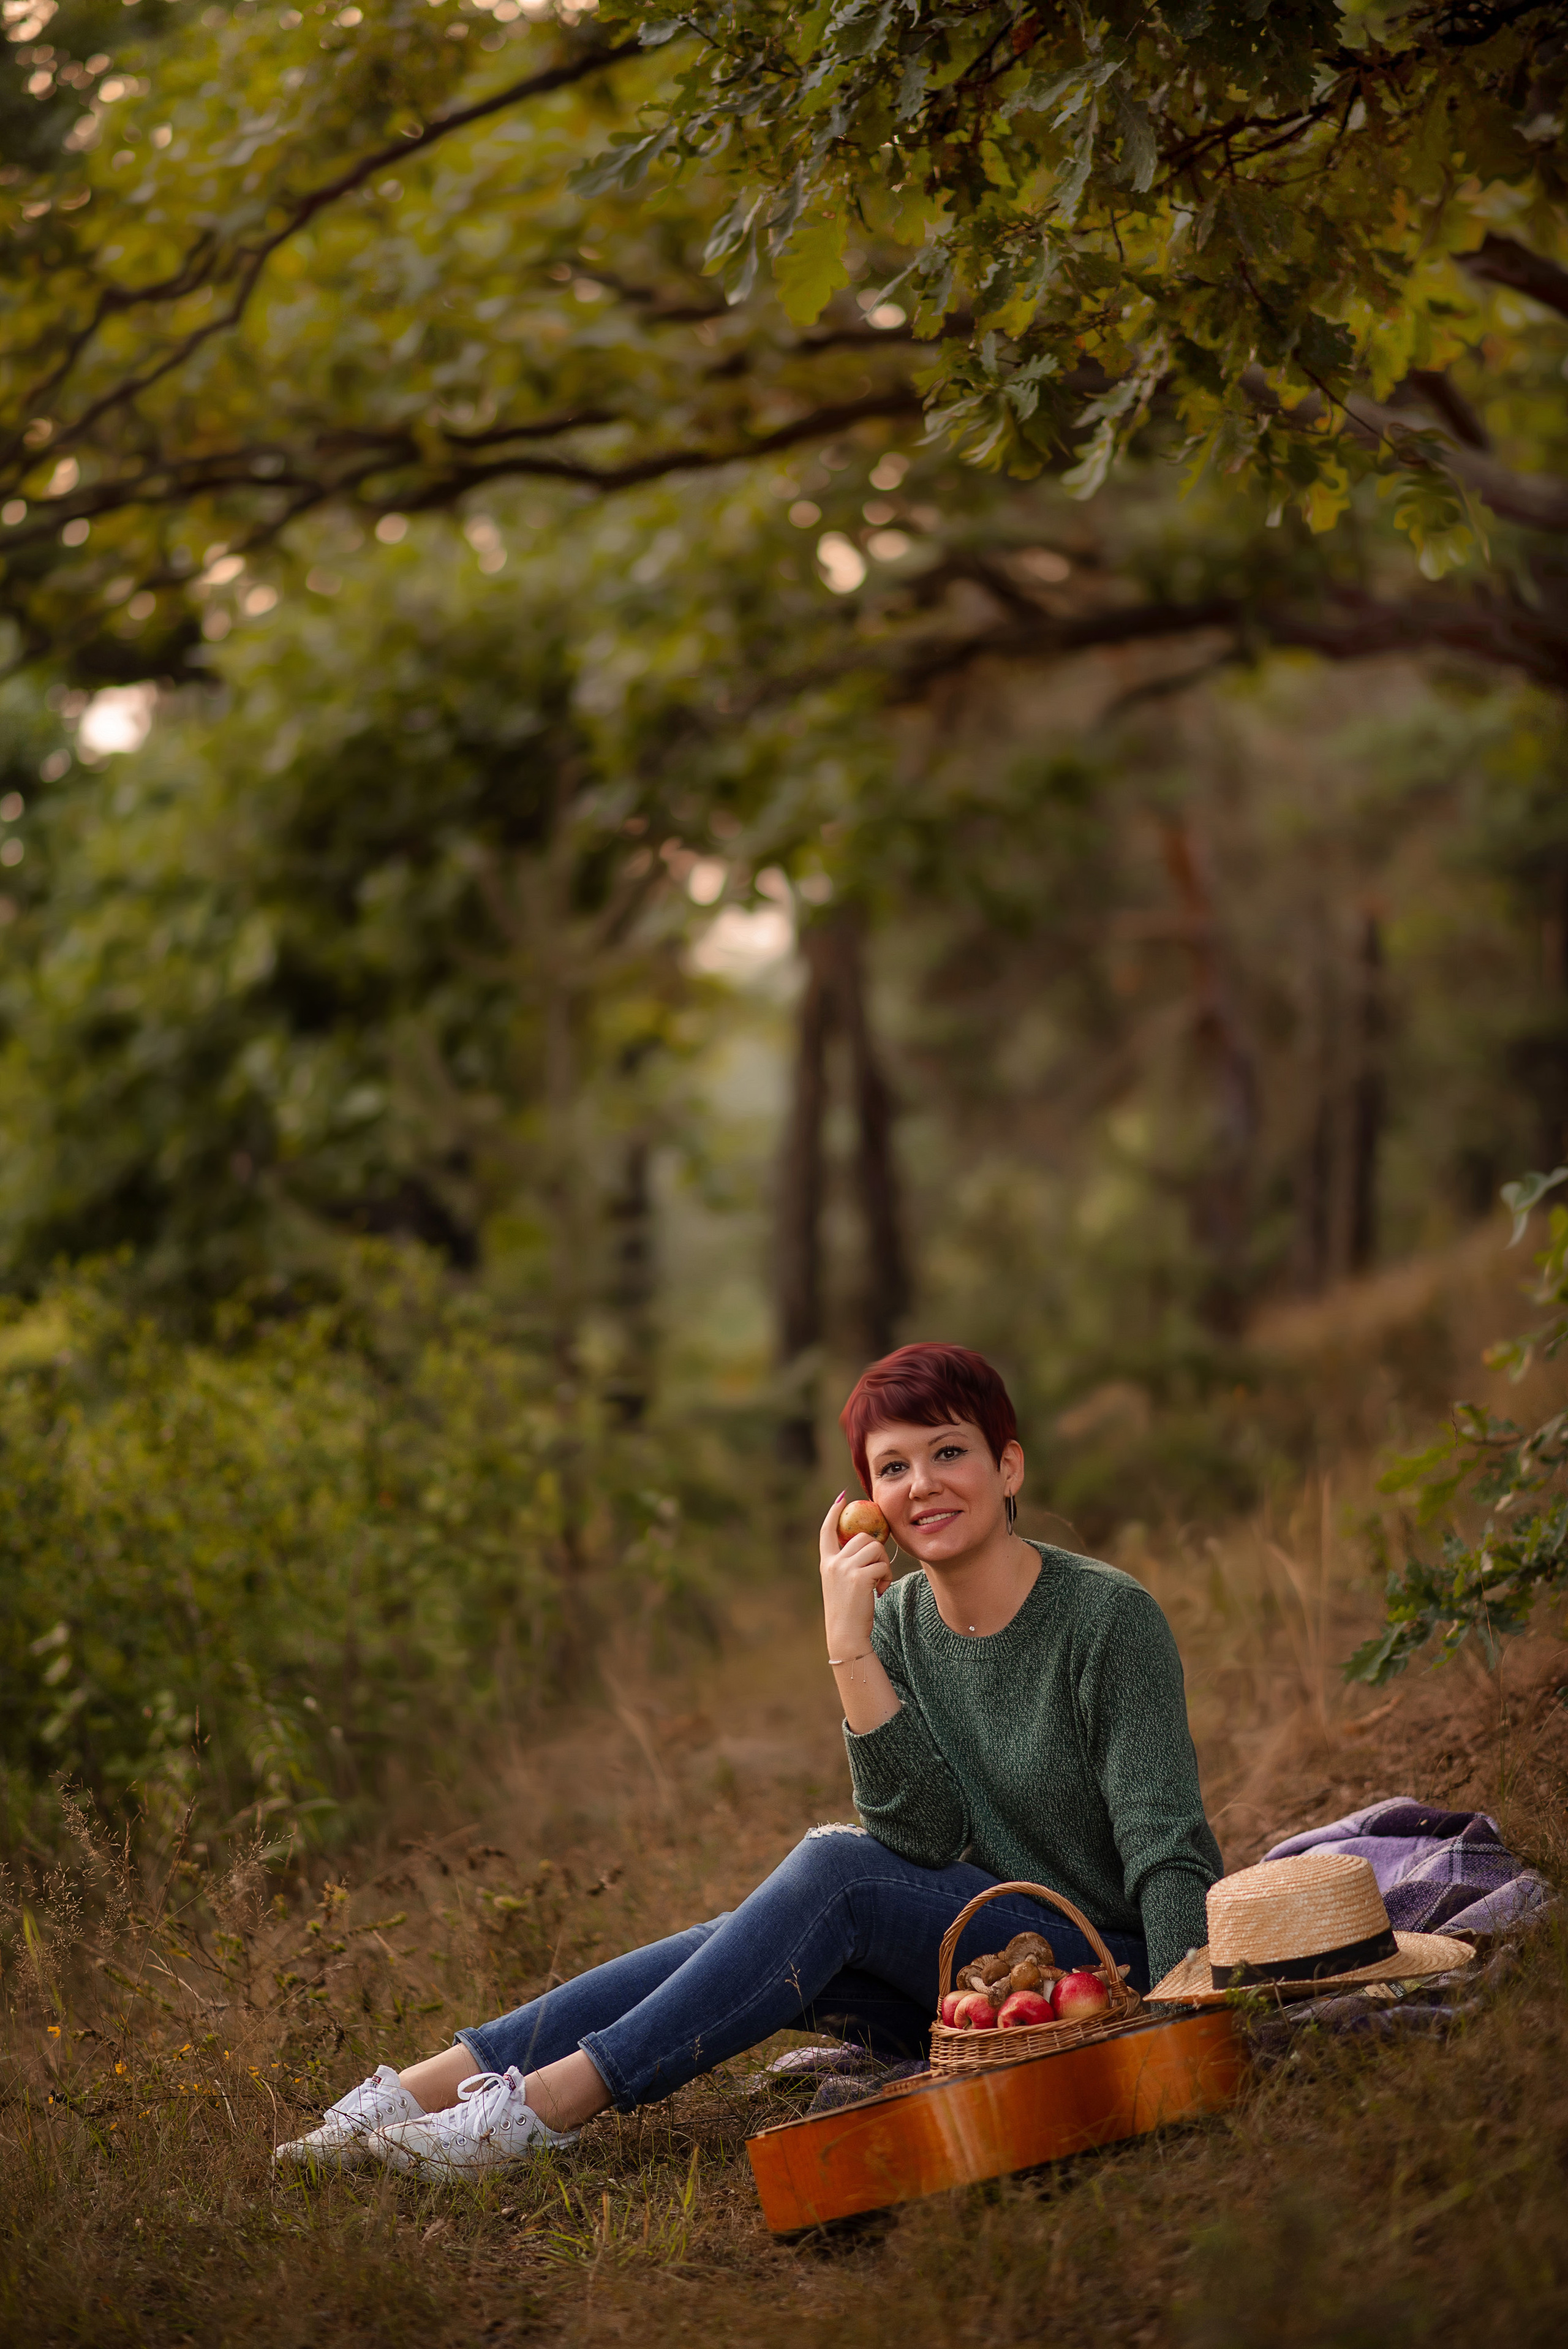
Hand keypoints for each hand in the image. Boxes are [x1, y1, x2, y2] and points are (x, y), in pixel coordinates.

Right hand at [819, 1491, 891, 1662]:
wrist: (846, 1635)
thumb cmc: (849, 1612)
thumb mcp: (842, 1585)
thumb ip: (849, 1565)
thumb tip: (868, 1545)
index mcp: (826, 1563)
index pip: (827, 1531)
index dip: (834, 1512)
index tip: (842, 1497)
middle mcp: (833, 1563)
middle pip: (862, 1537)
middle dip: (876, 1551)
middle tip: (879, 1571)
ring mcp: (845, 1569)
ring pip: (875, 1548)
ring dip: (883, 1564)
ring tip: (880, 1582)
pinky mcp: (859, 1577)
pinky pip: (882, 1565)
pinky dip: (886, 1577)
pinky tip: (880, 1591)